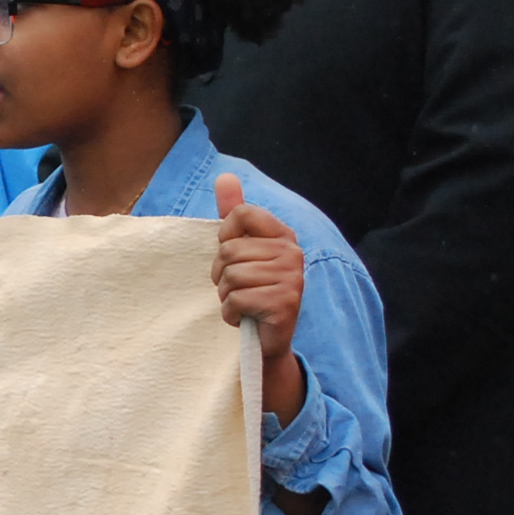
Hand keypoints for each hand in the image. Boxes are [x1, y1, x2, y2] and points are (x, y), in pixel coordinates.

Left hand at [214, 173, 306, 421]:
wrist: (266, 339)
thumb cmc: (252, 289)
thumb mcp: (242, 249)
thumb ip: (234, 212)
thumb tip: (225, 176)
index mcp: (283, 235)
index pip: (241, 214)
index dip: (225, 238)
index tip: (235, 257)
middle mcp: (292, 253)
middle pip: (229, 251)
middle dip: (221, 275)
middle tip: (236, 289)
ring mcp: (291, 278)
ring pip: (230, 277)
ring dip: (226, 296)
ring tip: (242, 303)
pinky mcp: (284, 304)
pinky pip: (236, 300)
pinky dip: (230, 313)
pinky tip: (243, 318)